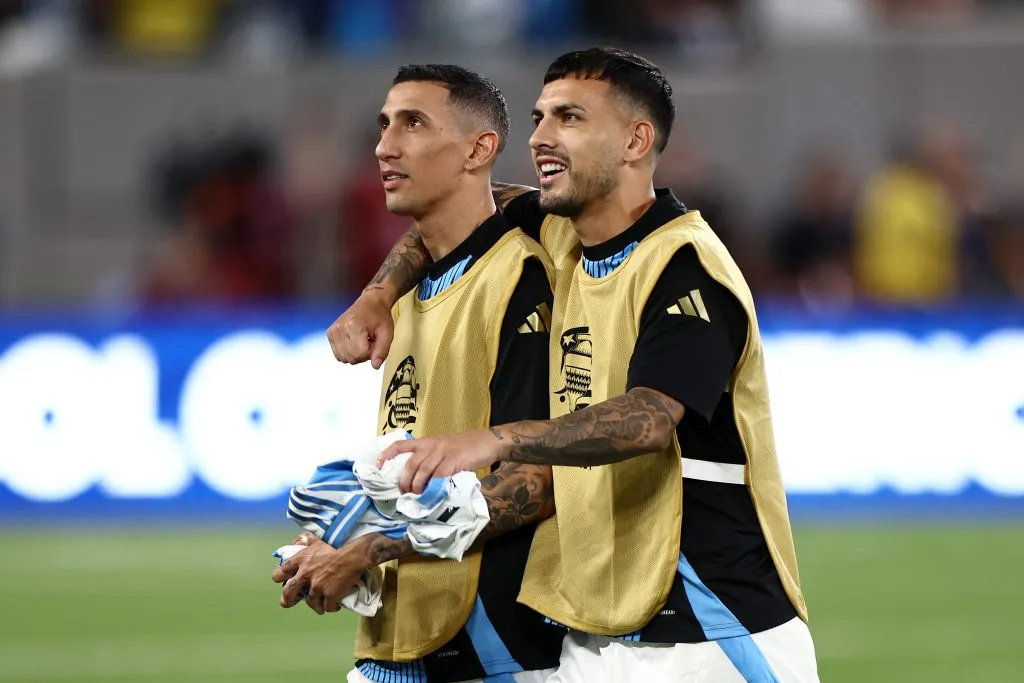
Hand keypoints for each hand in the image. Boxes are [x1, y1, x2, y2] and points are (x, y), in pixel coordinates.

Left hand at [273, 535, 374, 614]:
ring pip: (310, 603)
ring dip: (316, 605)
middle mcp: (305, 574)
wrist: (353, 556)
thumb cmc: (336, 546)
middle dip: (287, 600)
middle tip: (292, 602)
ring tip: (321, 606)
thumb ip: (307, 543)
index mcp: (300, 560)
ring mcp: (317, 586)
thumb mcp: (318, 541)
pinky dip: (330, 608)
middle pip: (287, 593)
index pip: (280, 572)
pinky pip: (326, 607)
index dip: (280, 578)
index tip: (285, 581)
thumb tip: (301, 540)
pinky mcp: (329, 595)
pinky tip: (334, 606)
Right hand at [327, 291, 394, 368]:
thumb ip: (382, 351)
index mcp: (353, 326)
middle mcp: (340, 328)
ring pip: (344, 358)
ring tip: (361, 340)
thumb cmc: (379, 315)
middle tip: (368, 340)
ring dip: (355, 353)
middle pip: (352, 358)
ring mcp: (333, 331)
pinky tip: (354, 341)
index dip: (371, 351)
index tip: (374, 341)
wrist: (370, 302)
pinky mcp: (330, 334)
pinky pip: (338, 354)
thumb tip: (375, 366)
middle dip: (363, 354)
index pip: (361, 354)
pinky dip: (347, 351)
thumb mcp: (387, 333)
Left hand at [378, 428, 505, 493]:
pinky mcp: (455, 460)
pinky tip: (432, 494)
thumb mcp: (443, 448)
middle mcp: (431, 445)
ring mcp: (443, 452)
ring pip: (422, 471)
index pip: (400, 445)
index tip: (377, 466)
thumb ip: (431, 460)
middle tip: (404, 493)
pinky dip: (433, 486)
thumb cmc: (464, 447)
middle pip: (410, 464)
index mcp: (426, 442)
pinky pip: (440, 475)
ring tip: (417, 496)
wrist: (486, 441)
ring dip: (417, 487)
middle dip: (404, 481)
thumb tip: (417, 481)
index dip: (386, 455)